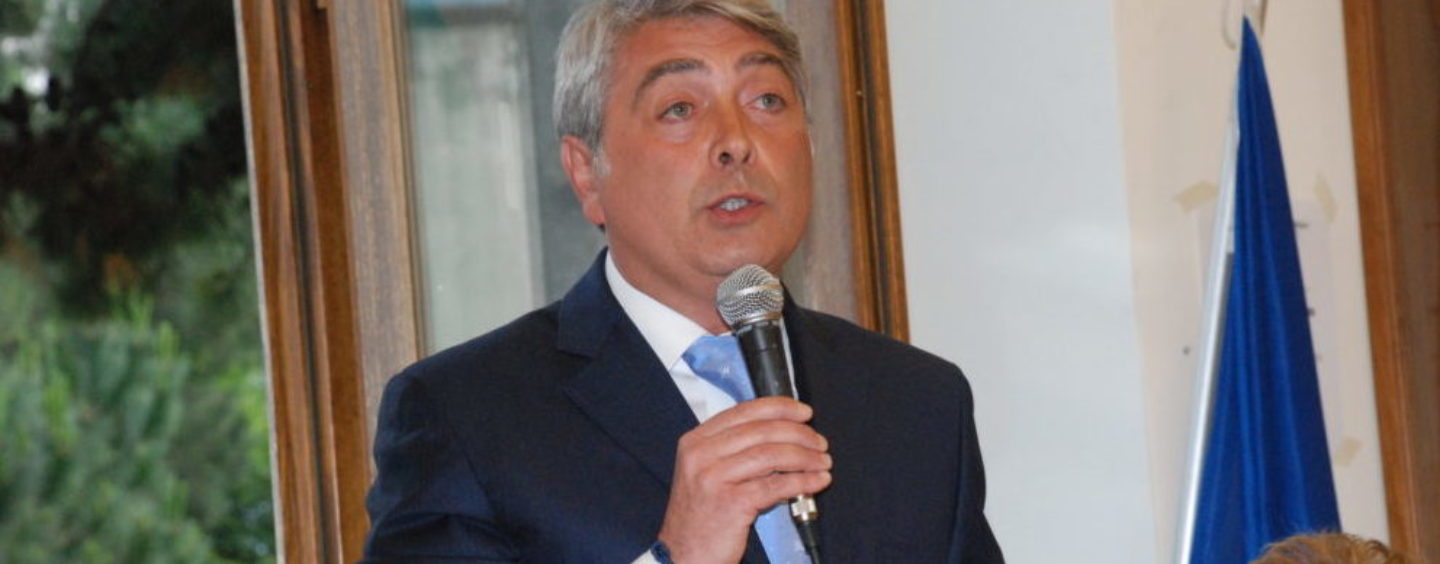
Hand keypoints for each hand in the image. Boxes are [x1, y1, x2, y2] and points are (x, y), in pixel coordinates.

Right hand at [657, 397, 832, 563]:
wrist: (685, 556)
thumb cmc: (702, 516)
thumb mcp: (707, 472)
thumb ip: (735, 450)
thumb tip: (784, 432)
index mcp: (695, 441)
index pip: (744, 411)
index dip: (780, 408)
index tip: (804, 413)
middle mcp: (700, 455)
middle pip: (761, 431)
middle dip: (799, 434)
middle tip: (820, 443)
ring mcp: (713, 478)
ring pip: (771, 455)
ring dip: (805, 457)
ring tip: (823, 462)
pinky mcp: (730, 503)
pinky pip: (775, 486)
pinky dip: (802, 482)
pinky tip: (816, 482)